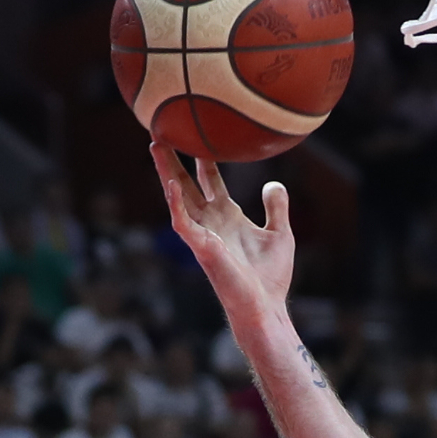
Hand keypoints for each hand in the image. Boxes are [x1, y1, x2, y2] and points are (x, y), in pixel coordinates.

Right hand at [151, 144, 294, 339]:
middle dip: (175, 160)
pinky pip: (183, 223)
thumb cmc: (271, 277)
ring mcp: (203, 234)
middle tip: (163, 132)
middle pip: (187, 184)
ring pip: (178, 197)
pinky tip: (171, 185)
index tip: (198, 135)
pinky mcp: (201, 248)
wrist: (266, 306)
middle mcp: (211, 222)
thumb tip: (273, 184)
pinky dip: (175, 204)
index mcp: (228, 217)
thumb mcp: (280, 234)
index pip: (211, 181)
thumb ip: (276, 208)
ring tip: (156, 146)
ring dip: (166, 172)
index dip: (204, 160)